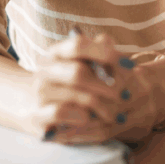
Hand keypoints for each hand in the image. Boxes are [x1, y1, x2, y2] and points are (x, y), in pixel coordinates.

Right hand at [28, 32, 154, 143]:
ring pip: (74, 96)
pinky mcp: (36, 116)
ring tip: (115, 113)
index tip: (129, 64)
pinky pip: (61, 113)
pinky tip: (91, 119)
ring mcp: (39, 93)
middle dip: (106, 86)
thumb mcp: (85, 65)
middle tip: (125, 96)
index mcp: (57, 52)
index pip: (78, 45)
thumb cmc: (71, 83)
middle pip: (78, 73)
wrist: (35, 107)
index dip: (105, 53)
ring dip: (100, 106)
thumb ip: (100, 52)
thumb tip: (110, 44)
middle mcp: (45, 70)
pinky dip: (80, 117)